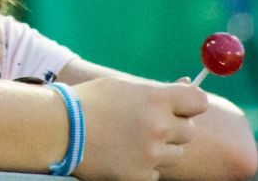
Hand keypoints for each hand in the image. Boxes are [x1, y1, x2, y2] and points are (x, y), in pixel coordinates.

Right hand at [71, 76, 208, 180]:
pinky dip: (143, 166)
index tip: (179, 108)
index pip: (198, 102)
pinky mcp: (140, 175)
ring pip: (176, 154)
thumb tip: (189, 86)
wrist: (59, 129)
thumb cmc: (90, 102)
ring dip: (159, 149)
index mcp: (155, 99)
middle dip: (171, 128)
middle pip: (188, 131)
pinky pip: (156, 172)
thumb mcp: (123, 87)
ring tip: (130, 140)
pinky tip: (121, 154)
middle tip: (145, 124)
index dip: (189, 105)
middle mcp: (158, 126)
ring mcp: (150, 153)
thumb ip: (156, 90)